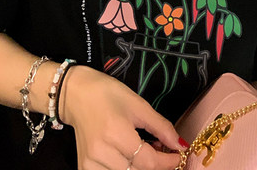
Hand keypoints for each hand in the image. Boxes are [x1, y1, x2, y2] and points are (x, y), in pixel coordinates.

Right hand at [60, 66, 184, 169]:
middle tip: (162, 150)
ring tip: (146, 152)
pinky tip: (129, 158)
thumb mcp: (139, 105)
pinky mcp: (84, 168)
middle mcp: (101, 153)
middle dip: (156, 165)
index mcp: (116, 133)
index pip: (147, 162)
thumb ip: (161, 127)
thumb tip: (179, 145)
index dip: (166, 162)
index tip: (178, 155)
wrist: (77, 94)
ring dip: (141, 169)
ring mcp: (90, 164)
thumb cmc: (109, 94)